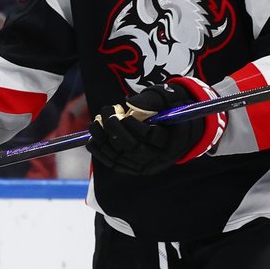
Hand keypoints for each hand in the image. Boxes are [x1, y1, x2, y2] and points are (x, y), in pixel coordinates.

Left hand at [87, 78, 222, 174]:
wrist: (176, 127)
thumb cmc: (171, 109)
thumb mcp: (169, 99)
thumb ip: (152, 100)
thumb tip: (130, 103)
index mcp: (174, 140)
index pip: (150, 136)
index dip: (134, 125)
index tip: (124, 113)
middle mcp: (159, 158)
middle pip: (131, 147)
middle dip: (114, 129)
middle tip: (106, 112)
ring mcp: (145, 167)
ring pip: (119, 156)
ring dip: (103, 138)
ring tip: (97, 121)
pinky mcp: (132, 169)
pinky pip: (112, 163)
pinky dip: (99, 151)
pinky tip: (93, 138)